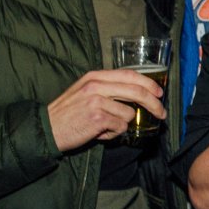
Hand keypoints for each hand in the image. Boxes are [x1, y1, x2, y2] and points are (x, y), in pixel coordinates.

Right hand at [46, 69, 165, 151]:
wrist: (46, 129)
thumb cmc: (68, 112)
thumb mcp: (85, 91)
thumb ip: (108, 88)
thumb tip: (138, 93)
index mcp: (95, 76)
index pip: (130, 74)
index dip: (148, 83)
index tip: (159, 92)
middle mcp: (96, 85)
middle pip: (137, 91)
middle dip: (154, 104)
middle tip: (162, 114)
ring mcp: (97, 101)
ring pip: (129, 113)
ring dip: (121, 124)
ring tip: (103, 126)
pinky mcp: (98, 118)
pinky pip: (120, 127)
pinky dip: (112, 133)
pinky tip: (98, 132)